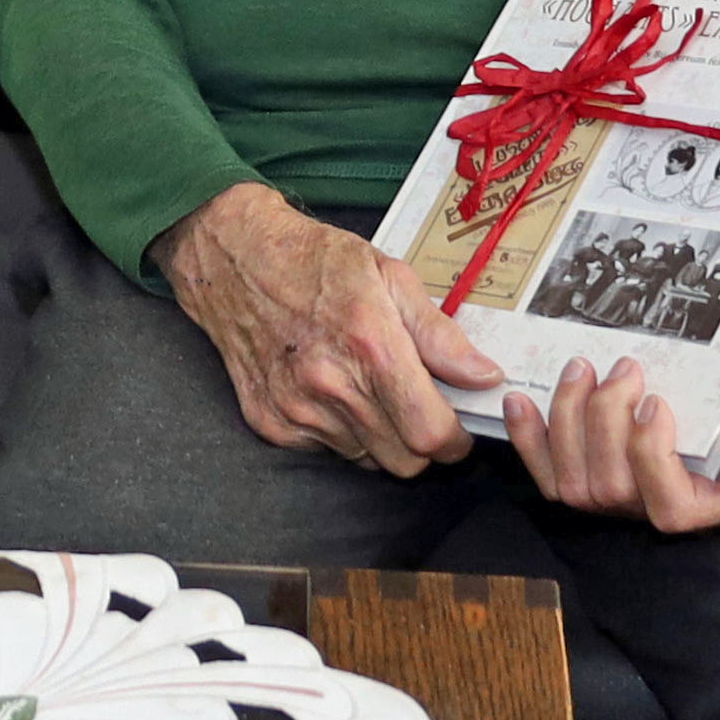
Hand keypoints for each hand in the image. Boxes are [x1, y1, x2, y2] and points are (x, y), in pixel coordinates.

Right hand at [160, 182, 499, 477]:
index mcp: (370, 346)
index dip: (456, 439)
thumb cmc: (318, 261)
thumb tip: (484, 376)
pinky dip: (340, 432)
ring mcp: (295, 409)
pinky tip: (332, 391)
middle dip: (423, 442)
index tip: (458, 424)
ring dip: (380, 436)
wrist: (235, 258)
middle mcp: (330, 386)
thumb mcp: (391, 276)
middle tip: (419, 407)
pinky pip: (327, 452)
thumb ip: (440, 334)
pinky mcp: (270, 422)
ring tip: (369, 389)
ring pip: (367, 459)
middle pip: (404, 461)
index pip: (430, 434)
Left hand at [509, 334, 719, 529]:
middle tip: (621, 367)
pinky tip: (522, 401)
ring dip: (567, 424)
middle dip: (604, 426)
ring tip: (582, 369)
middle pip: (613, 492)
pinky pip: (549, 473)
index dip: (650, 461)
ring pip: (575, 485)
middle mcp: (665, 503)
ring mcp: (625, 491)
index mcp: (718, 501)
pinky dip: (529, 440)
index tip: (655, 403)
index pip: (670, 509)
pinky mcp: (592, 469)